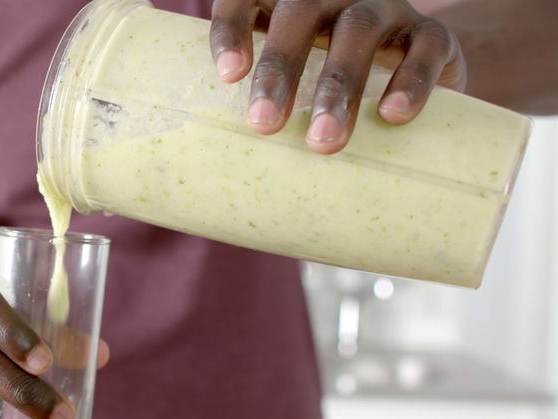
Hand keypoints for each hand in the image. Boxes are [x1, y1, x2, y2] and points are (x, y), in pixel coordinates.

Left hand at [210, 0, 467, 153]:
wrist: (410, 66)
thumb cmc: (321, 82)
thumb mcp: (289, 80)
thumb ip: (260, 100)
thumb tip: (221, 168)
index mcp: (285, 0)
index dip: (233, 30)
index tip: (228, 75)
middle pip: (300, 13)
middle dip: (279, 69)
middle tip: (263, 125)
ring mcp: (385, 7)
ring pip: (358, 30)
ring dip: (337, 86)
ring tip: (322, 140)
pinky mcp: (432, 32)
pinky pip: (426, 46)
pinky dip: (411, 79)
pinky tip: (392, 116)